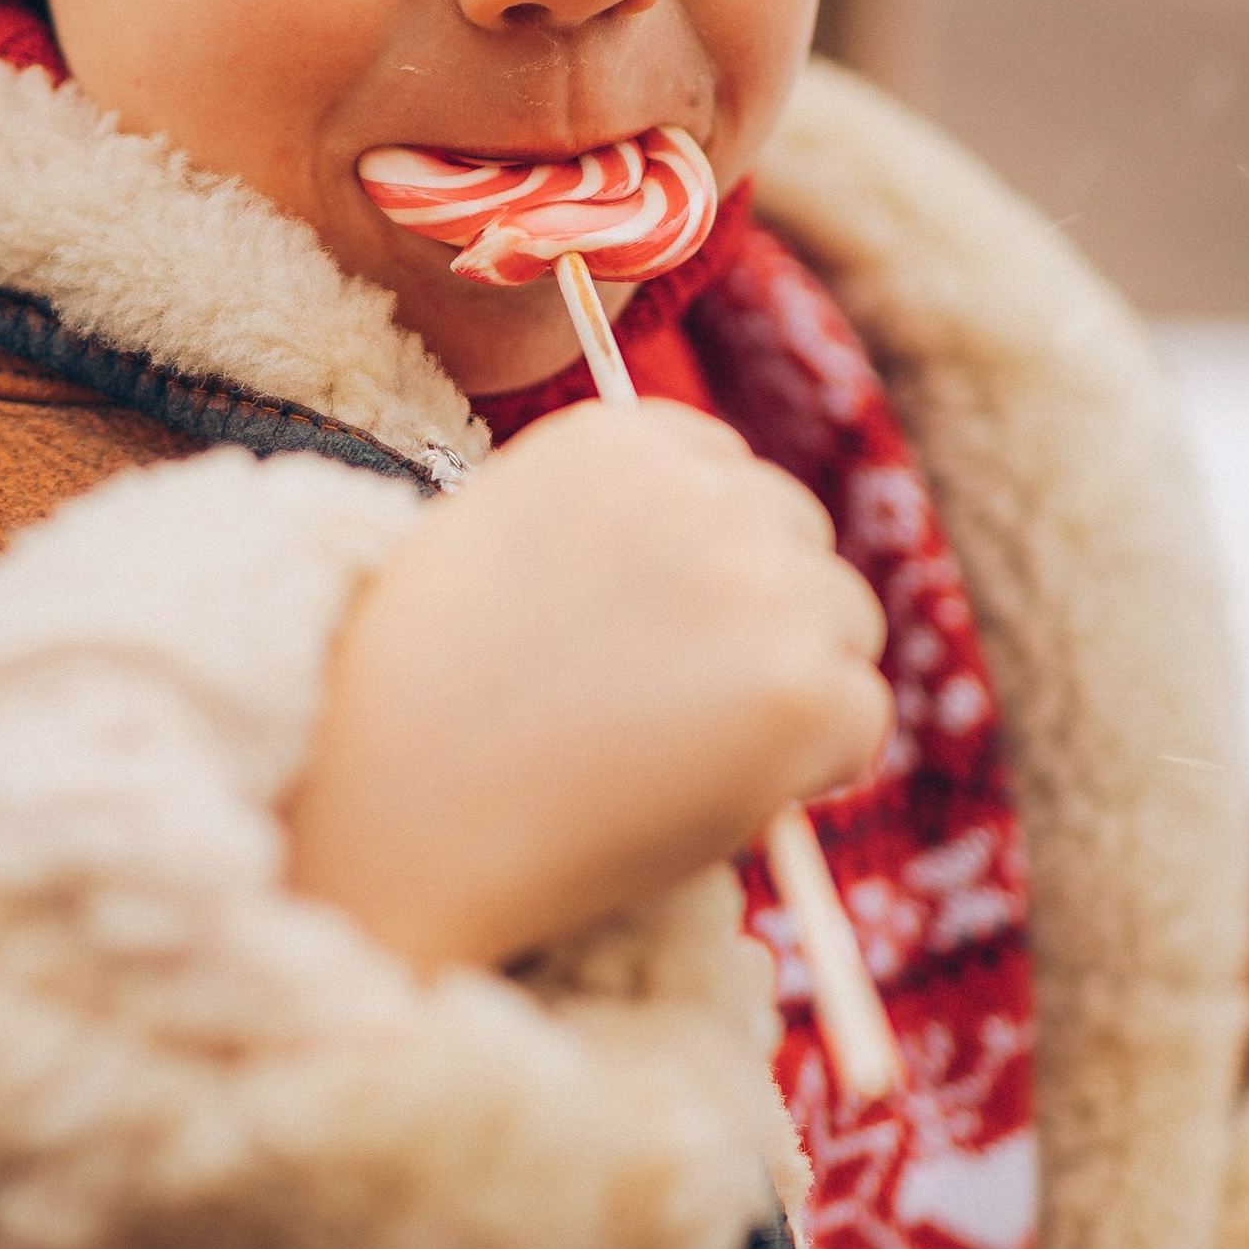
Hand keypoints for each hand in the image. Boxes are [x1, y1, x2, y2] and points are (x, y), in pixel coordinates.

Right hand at [288, 400, 889, 968]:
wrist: (388, 812)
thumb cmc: (417, 701)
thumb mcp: (495, 542)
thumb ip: (611, 524)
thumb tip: (723, 566)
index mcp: (617, 435)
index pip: (726, 471)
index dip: (702, 559)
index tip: (658, 626)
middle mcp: (701, 492)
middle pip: (800, 538)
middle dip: (760, 614)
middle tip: (669, 708)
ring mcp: (760, 587)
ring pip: (845, 625)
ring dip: (792, 685)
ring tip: (678, 753)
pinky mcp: (800, 691)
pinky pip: (861, 720)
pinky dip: (814, 768)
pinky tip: (714, 794)